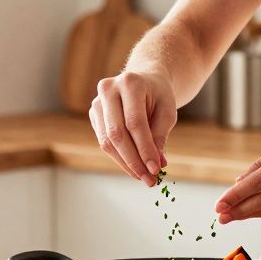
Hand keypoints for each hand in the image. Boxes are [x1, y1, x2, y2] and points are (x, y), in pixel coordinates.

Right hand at [89, 71, 177, 186]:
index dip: (144, 148)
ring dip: (125, 163)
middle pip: (117, 133)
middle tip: (148, 179)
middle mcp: (108, 89)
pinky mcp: (93, 114)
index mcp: (130, 83)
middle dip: (133, 160)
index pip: (135, 122)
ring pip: (107, 141)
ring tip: (143, 177)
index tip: (156, 169)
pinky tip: (133, 166)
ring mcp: (97, 101)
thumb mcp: (167, 112)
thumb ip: (160, 136)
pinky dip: (119, 157)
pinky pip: (104, 141)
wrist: (145, 80)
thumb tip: (156, 165)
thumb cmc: (159, 95)